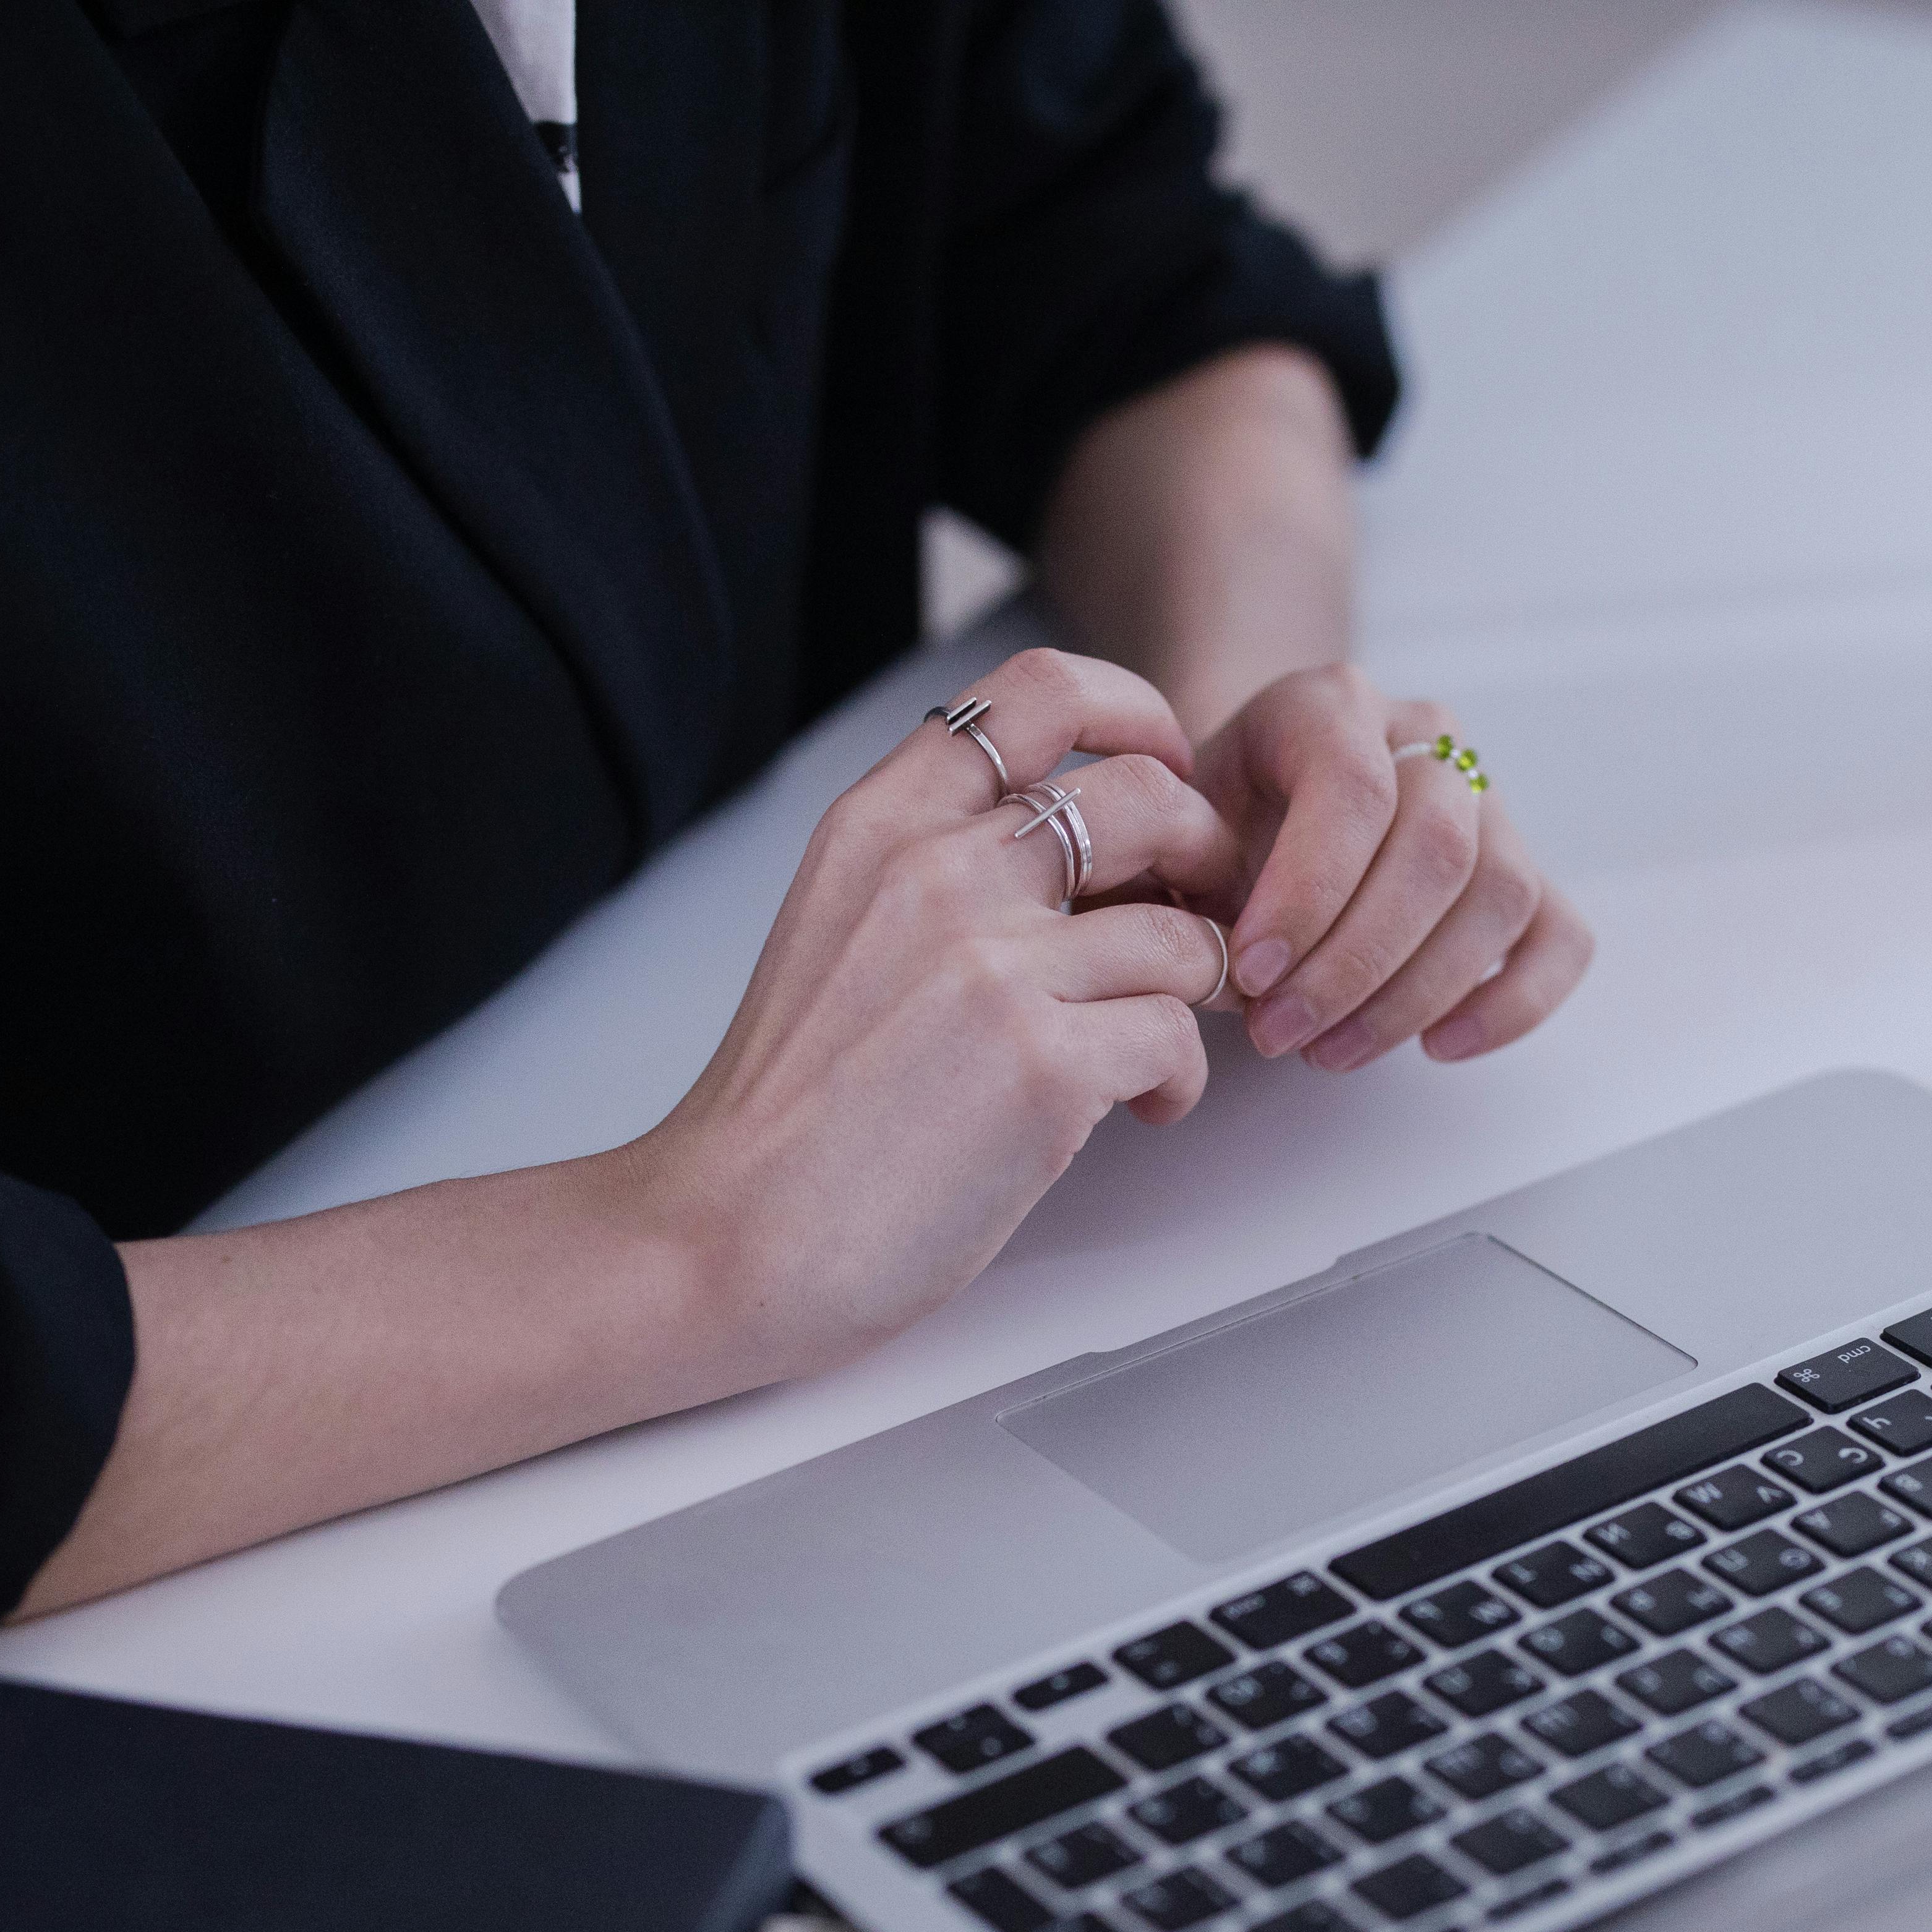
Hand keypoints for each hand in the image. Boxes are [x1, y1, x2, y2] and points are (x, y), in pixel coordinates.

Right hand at [611, 648, 1242, 1385]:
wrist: (725, 1239)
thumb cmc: (786, 1114)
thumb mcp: (836, 932)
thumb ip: (934, 870)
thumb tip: (1065, 845)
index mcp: (881, 828)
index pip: (1037, 691)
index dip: (1133, 717)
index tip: (1163, 769)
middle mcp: (939, 874)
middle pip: (1145, 795)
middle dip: (1205, 854)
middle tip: (1201, 915)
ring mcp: (993, 967)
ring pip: (1181, 932)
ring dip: (1199, 989)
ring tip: (1157, 1044)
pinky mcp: (1042, 1067)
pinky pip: (1177, 1037)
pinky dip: (1180, 1078)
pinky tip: (1142, 1110)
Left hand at [1184, 665, 1591, 1070]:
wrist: (1246, 811)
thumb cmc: (1204, 829)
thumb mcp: (1170, 833)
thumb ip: (1178, 878)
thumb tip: (1210, 965)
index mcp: (1329, 703)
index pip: (1353, 783)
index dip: (1310, 888)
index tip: (1251, 971)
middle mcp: (1424, 737)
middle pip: (1437, 843)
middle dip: (1356, 960)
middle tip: (1281, 1034)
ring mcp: (1488, 802)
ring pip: (1501, 892)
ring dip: (1414, 994)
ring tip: (1330, 1052)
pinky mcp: (1524, 872)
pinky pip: (1560, 938)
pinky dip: (1511, 1004)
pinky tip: (1437, 1046)